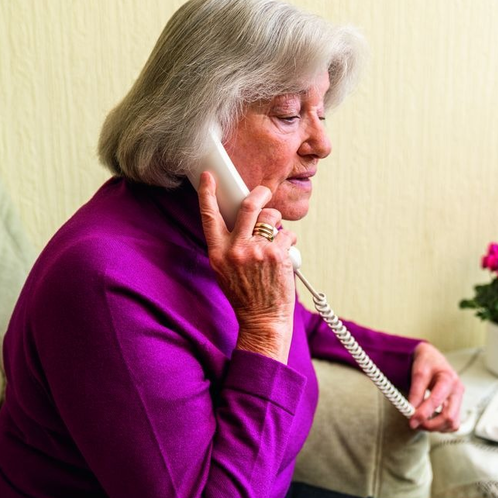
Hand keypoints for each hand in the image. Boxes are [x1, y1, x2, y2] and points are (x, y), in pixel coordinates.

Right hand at [198, 172, 297, 362]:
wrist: (262, 320)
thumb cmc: (245, 296)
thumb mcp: (225, 270)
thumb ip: (229, 246)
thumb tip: (243, 221)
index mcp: (218, 253)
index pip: (209, 217)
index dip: (207, 194)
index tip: (208, 177)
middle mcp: (234, 249)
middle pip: (248, 206)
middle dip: (259, 194)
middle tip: (264, 192)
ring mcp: (256, 251)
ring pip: (271, 218)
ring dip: (277, 223)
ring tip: (277, 238)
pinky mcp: (276, 255)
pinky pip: (287, 235)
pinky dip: (290, 242)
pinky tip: (286, 255)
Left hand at [407, 342, 463, 431]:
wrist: (433, 360)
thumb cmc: (427, 363)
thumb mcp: (419, 372)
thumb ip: (416, 391)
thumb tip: (411, 411)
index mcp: (449, 379)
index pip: (437, 401)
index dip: (423, 413)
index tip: (411, 421)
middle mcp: (458, 391)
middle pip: (449, 417)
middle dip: (431, 424)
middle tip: (415, 423)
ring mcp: (459, 400)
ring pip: (452, 424)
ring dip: (435, 427)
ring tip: (421, 421)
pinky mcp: (457, 407)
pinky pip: (452, 424)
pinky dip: (441, 427)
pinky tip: (430, 420)